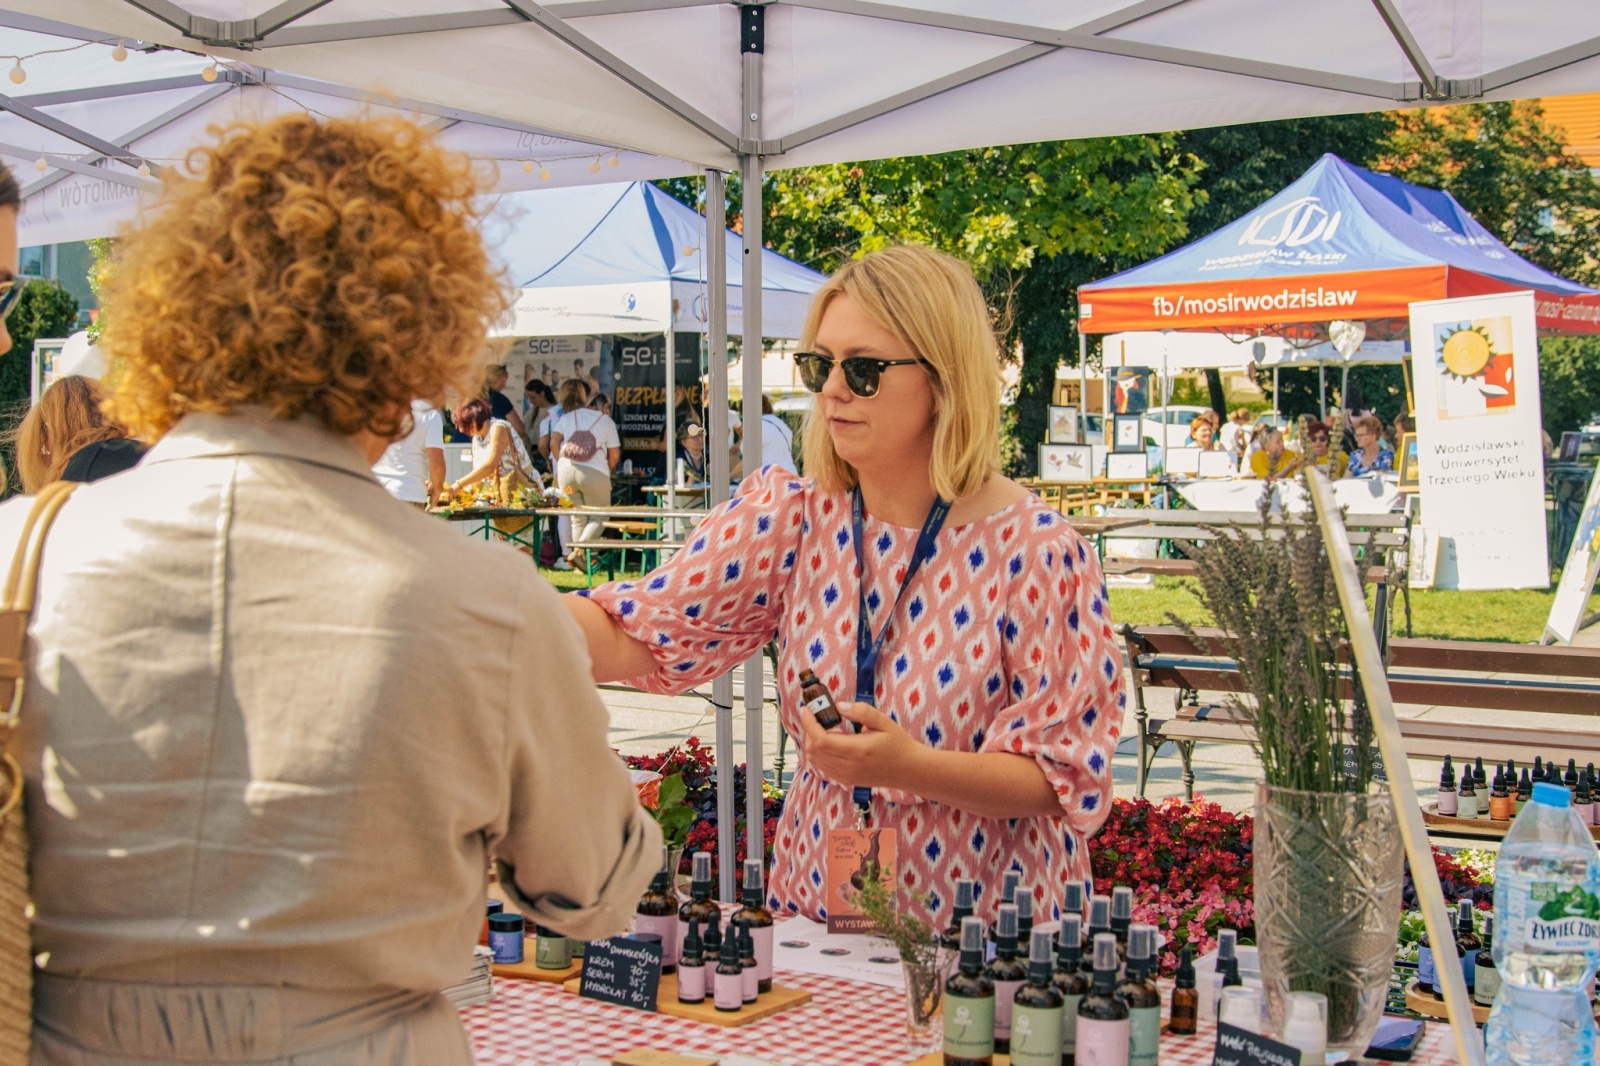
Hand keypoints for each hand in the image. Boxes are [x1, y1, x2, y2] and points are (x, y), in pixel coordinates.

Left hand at [799, 700, 923, 793]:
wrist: (909, 769)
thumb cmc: (898, 744)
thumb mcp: (883, 722)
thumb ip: (861, 712)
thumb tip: (839, 706)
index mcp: (857, 750)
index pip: (821, 740)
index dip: (809, 724)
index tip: (806, 710)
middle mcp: (848, 766)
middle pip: (814, 750)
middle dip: (809, 731)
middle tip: (815, 716)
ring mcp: (846, 776)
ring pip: (816, 760)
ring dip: (813, 742)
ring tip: (823, 727)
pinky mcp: (847, 780)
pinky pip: (824, 767)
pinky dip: (819, 754)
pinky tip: (830, 742)